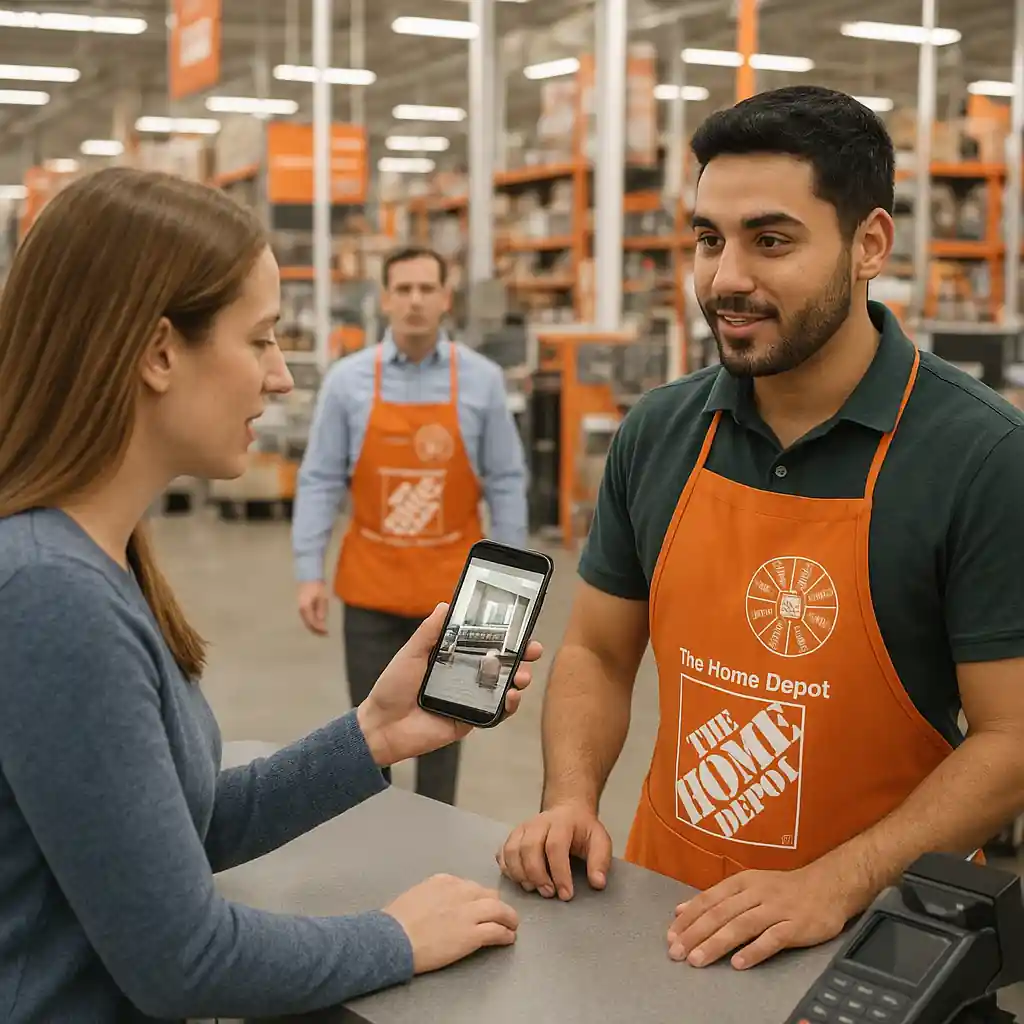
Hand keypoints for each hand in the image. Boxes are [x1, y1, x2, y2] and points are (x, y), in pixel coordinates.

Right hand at [297, 581, 328, 635]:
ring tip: (322, 631)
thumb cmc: (316, 585)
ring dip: (314, 627)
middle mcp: (301, 609)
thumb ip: (321, 608)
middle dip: (316, 630)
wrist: (308, 575)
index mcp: (305, 607)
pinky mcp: (303, 605)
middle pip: (307, 623)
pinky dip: (312, 622)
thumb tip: (321, 620)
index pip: (312, 621)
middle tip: (325, 635)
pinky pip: (307, 617)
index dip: (319, 628)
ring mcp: (301, 607)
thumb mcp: (321, 596)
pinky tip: (317, 623)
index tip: (327, 632)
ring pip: (306, 621)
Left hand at [356, 602, 541, 766]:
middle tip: (533, 649)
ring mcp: (471, 699)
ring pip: (504, 688)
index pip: (485, 643)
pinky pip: (495, 714)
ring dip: (519, 680)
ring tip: (522, 676)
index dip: (505, 636)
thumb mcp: (411, 654)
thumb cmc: (393, 687)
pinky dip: (508, 706)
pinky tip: (511, 697)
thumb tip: (444, 605)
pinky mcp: (471, 721)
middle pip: (502, 664)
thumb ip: (429, 632)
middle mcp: (466, 677)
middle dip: (522, 656)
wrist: (382, 726)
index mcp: (453, 658)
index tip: (521, 626)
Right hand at [383, 873, 519, 973]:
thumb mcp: (416, 894)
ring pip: (499, 909)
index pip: (470, 886)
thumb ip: (433, 895)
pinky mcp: (472, 934)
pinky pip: (497, 931)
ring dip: (508, 917)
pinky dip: (505, 934)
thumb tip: (438, 905)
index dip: (477, 897)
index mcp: (445, 881)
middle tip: (500, 915)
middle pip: (488, 894)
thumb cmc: (396, 920)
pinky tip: (508, 938)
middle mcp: (460, 892)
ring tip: (512, 925)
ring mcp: (468, 913)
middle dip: (495, 904)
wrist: (393, 937)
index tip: (479, 905)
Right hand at [497, 802, 611, 900]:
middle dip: (537, 875)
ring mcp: (523, 828)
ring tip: (533, 889)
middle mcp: (538, 823)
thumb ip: (600, 861)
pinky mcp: (513, 835)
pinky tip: (519, 880)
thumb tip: (598, 883)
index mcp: (562, 822)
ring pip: (512, 850)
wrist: (568, 810)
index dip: (560, 873)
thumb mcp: (600, 840)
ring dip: (520, 874)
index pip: (555, 847)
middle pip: (529, 847)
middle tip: (548, 893)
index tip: (566, 895)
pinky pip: (503, 852)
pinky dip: (507, 869)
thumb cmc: (583, 830)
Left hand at [666, 860, 863, 969]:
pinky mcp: (796, 925)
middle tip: (677, 952)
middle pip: (721, 914)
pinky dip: (755, 951)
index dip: (688, 918)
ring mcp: (776, 909)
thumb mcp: (748, 885)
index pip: (709, 899)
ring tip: (699, 959)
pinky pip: (773, 938)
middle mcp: (756, 893)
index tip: (671, 935)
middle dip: (696, 934)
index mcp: (742, 882)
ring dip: (717, 943)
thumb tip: (681, 909)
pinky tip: (739, 963)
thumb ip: (717, 898)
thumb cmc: (784, 888)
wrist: (828, 885)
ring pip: (741, 926)